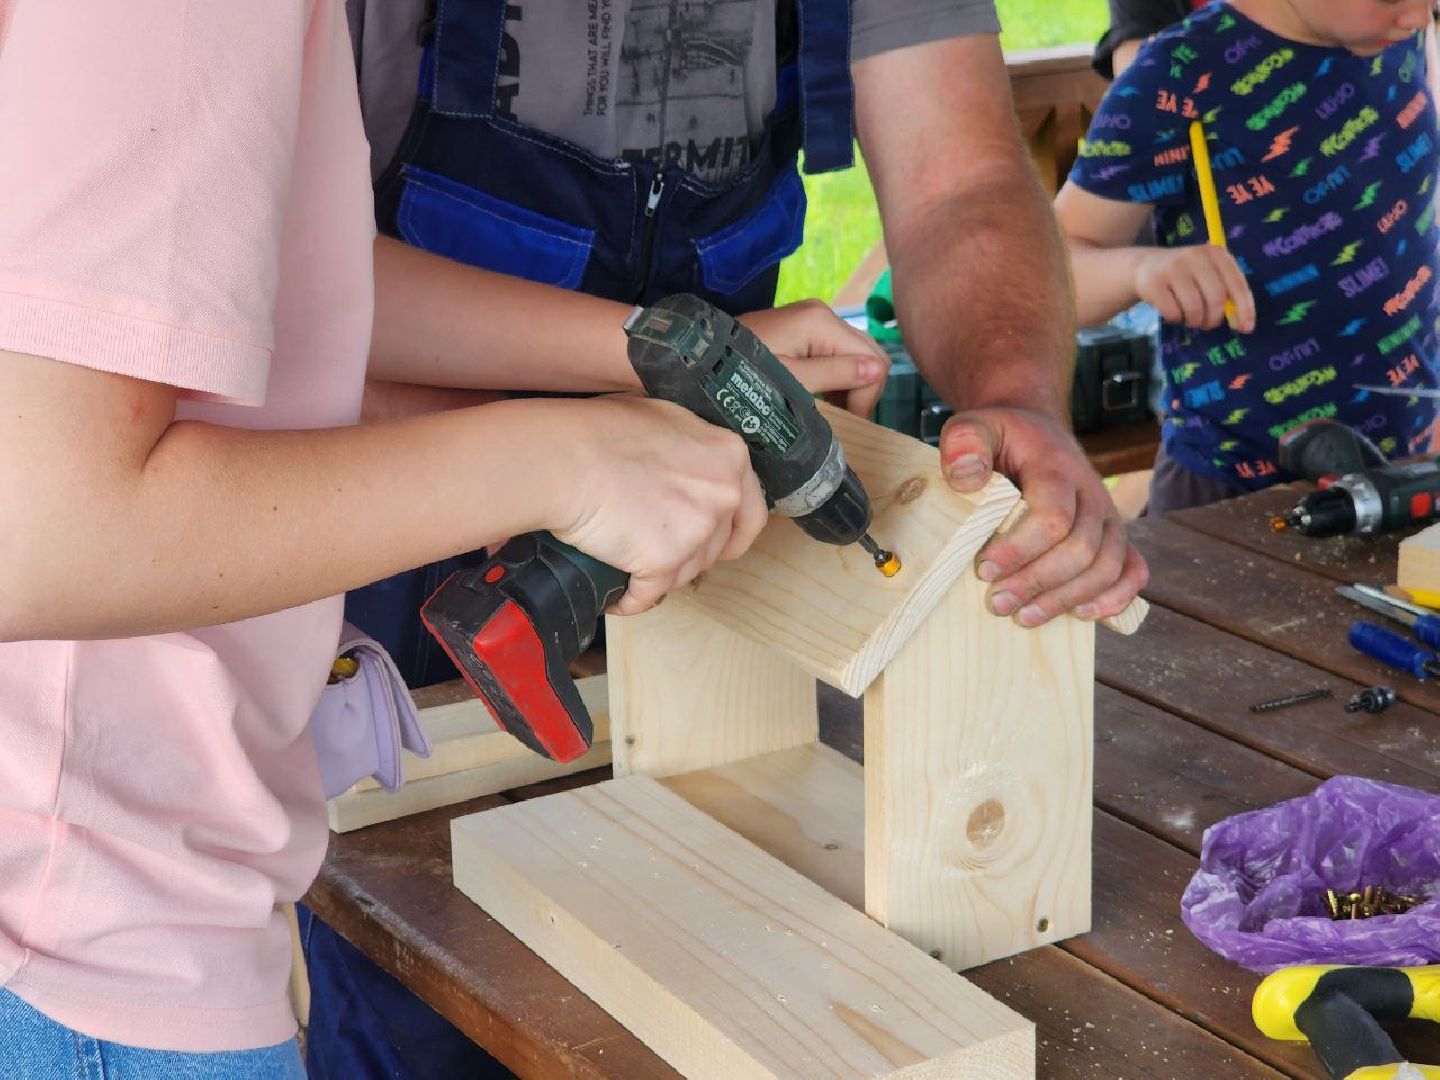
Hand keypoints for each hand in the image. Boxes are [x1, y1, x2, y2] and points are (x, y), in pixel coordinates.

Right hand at [544, 396, 767, 615]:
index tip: (719, 545)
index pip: (752, 512)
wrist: (564, 460)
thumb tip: (693, 470)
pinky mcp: (665, 560)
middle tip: (662, 552)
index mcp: (729, 457)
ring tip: (629, 564)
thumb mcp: (663, 420)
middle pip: (717, 546)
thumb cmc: (598, 433)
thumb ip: (693, 450)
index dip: (733, 533)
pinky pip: (649, 594)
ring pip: (686, 573)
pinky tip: (615, 596)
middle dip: (691, 555)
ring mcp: (697, 530)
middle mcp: (723, 493)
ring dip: (661, 576)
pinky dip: (630, 600)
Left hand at [739, 300, 890, 416]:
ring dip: (850, 383)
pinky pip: (836, 351)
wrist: (702, 361)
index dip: (866, 394)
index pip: (873, 359)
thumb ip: (835, 375)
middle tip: (843, 416)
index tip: (847, 419)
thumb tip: (877, 371)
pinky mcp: (803, 327)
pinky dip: (837, 375)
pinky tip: (822, 394)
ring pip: (854, 353)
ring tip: (831, 408)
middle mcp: (822, 313)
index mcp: (821, 322)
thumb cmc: (742, 374)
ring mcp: (812, 318)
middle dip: (862, 387)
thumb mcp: (790, 382)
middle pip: (868, 352)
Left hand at [939, 406, 1147, 625]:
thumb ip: (965, 444)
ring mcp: (1108, 517)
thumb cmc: (1001, 437)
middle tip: (997, 602)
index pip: (1052, 516)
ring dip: (1066, 598)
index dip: (1019, 549)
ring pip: (1107, 566)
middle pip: (1081, 549)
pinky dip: (1114, 598)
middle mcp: (1092, 494)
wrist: (1035, 430)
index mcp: (1058, 467)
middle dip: (1038, 582)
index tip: (983, 569)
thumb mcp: (973, 426)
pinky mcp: (1114, 536)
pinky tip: (1081, 615)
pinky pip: (1133, 571)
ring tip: (1024, 617)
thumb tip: (966, 479)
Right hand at [1134, 246, 1255, 331]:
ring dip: (1194, 321)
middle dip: (1214, 318)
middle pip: (1216, 299)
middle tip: (1208, 324)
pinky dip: (1176, 319)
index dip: (1244, 308)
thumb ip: (1227, 293)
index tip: (1246, 328)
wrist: (1146, 266)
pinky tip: (1173, 312)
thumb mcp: (1209, 276)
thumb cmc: (1186, 276)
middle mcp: (1195, 256)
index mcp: (1216, 253)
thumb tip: (1243, 324)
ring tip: (1190, 319)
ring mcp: (1173, 268)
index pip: (1237, 284)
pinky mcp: (1154, 282)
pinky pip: (1173, 312)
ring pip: (1194, 308)